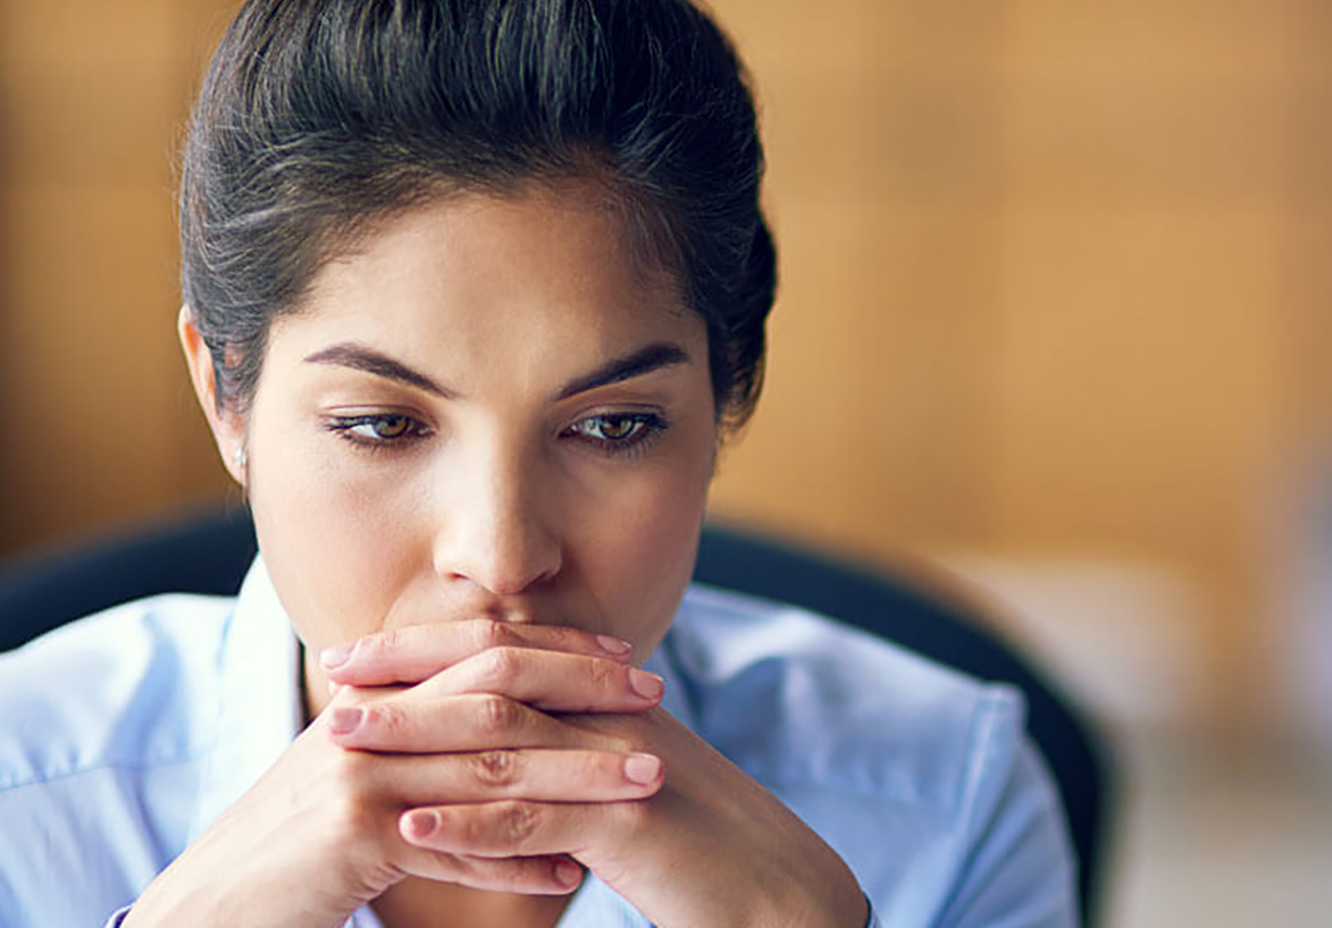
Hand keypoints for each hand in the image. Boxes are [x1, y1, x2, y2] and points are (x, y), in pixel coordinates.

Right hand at [125, 622, 660, 927]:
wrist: (207, 908)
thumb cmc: (296, 853)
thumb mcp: (362, 781)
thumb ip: (425, 745)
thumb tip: (507, 726)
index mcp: (374, 697)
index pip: (478, 649)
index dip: (555, 647)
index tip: (625, 655)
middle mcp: (367, 722)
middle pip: (496, 691)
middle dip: (584, 690)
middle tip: (658, 696)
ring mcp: (358, 775)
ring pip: (494, 767)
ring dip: (580, 776)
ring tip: (648, 782)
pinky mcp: (351, 835)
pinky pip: (458, 846)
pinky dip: (518, 862)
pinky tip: (572, 876)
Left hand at [326, 625, 870, 927]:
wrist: (785, 896)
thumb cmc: (707, 858)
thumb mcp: (634, 792)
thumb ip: (578, 764)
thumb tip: (516, 755)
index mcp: (615, 707)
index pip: (511, 654)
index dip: (433, 648)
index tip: (363, 654)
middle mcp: (617, 720)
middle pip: (498, 677)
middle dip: (410, 673)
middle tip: (333, 677)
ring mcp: (623, 767)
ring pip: (503, 738)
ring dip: (416, 735)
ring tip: (342, 742)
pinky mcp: (630, 824)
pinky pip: (534, 816)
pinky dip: (466, 819)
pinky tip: (407, 825)